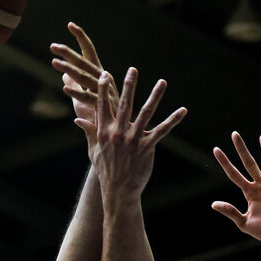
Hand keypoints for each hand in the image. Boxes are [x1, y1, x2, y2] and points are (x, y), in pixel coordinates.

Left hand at [49, 22, 118, 157]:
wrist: (116, 137)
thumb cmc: (99, 117)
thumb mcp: (82, 100)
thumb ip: (75, 84)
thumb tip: (64, 74)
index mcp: (99, 76)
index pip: (88, 52)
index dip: (80, 38)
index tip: (70, 24)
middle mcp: (104, 80)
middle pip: (84, 63)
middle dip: (69, 54)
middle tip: (53, 46)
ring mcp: (105, 92)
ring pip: (85, 78)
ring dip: (69, 70)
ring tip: (54, 63)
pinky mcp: (104, 106)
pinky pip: (88, 98)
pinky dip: (77, 93)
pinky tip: (65, 88)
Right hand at [88, 67, 185, 201]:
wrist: (118, 191)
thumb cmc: (106, 171)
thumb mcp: (94, 151)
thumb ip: (89, 132)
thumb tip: (78, 119)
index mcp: (103, 132)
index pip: (102, 106)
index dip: (103, 90)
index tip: (105, 75)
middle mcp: (117, 133)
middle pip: (124, 104)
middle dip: (129, 85)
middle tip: (133, 69)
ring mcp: (132, 140)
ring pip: (145, 113)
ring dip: (155, 96)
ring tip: (162, 81)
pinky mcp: (146, 148)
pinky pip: (162, 130)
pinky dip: (173, 120)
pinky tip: (183, 110)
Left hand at [212, 132, 260, 245]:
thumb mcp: (244, 223)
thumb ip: (231, 212)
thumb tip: (213, 204)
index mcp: (249, 192)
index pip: (234, 174)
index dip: (225, 163)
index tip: (216, 149)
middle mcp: (260, 186)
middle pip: (249, 164)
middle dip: (242, 150)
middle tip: (234, 134)